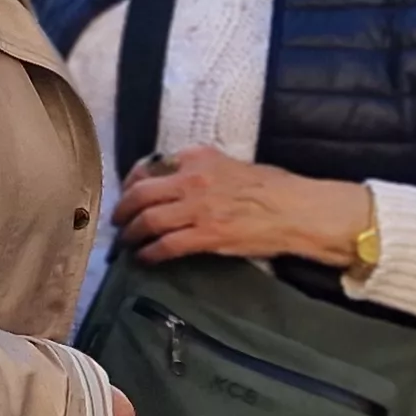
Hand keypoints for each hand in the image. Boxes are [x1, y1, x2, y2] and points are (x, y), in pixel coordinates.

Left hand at [114, 149, 371, 268]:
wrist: (299, 210)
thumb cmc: (273, 187)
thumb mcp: (229, 164)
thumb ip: (199, 168)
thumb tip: (173, 180)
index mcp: (197, 158)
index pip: (149, 167)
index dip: (131, 184)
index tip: (127, 194)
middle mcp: (192, 180)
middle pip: (139, 194)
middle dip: (121, 210)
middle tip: (116, 221)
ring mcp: (197, 209)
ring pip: (147, 221)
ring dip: (130, 234)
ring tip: (126, 242)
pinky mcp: (206, 236)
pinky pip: (166, 245)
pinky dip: (149, 253)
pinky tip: (145, 258)